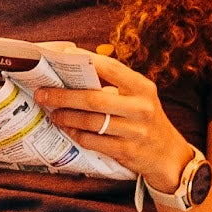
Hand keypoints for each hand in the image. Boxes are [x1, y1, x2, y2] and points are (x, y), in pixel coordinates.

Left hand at [35, 53, 194, 191]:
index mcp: (142, 88)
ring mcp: (135, 131)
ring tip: (53, 112)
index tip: (62, 57)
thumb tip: (74, 67)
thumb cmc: (144, 118)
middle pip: (93, 99)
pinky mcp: (127, 151)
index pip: (111, 68)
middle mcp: (141, 108)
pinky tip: (67, 129)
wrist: (167, 154)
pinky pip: (92, 141)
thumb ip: (113, 84)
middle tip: (43, 93)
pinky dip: (76, 134)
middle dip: (63, 96)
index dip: (85, 61)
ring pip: (90, 122)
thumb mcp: (138, 97)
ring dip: (66, 116)